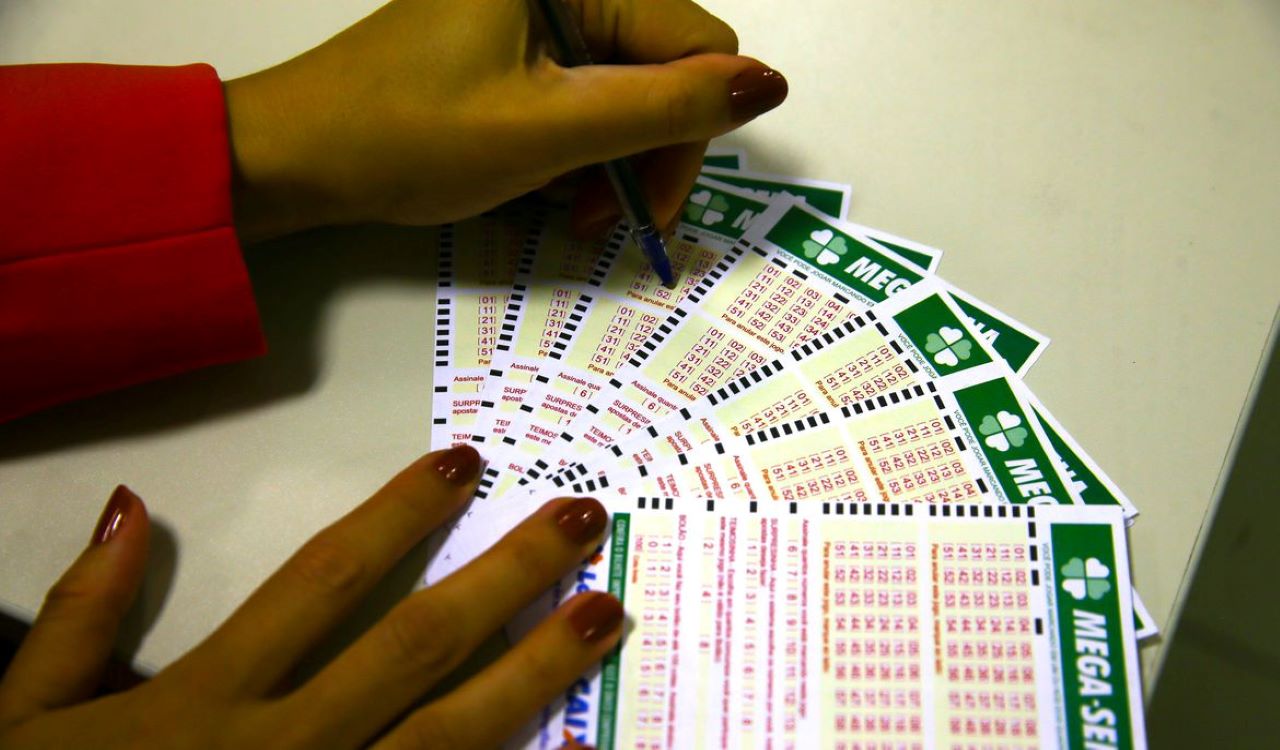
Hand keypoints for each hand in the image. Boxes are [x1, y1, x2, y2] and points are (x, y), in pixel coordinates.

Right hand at [0, 446, 619, 747]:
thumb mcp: (30, 717)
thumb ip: (81, 615)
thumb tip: (132, 506)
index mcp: (208, 698)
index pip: (325, 580)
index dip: (400, 514)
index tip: (465, 463)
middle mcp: (286, 747)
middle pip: (415, 645)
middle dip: (505, 577)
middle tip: (580, 520)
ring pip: (452, 733)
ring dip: (537, 670)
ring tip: (604, 613)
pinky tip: (569, 738)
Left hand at [225, 0, 786, 241]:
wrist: (294, 157)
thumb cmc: (411, 139)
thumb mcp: (549, 130)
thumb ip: (664, 108)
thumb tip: (770, 84)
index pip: (693, 45)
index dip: (690, 131)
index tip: (649, 208)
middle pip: (662, 67)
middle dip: (647, 152)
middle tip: (604, 222)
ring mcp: (532, 14)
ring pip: (623, 89)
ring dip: (612, 161)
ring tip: (568, 213)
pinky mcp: (510, 46)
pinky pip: (578, 95)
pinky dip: (575, 149)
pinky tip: (544, 187)